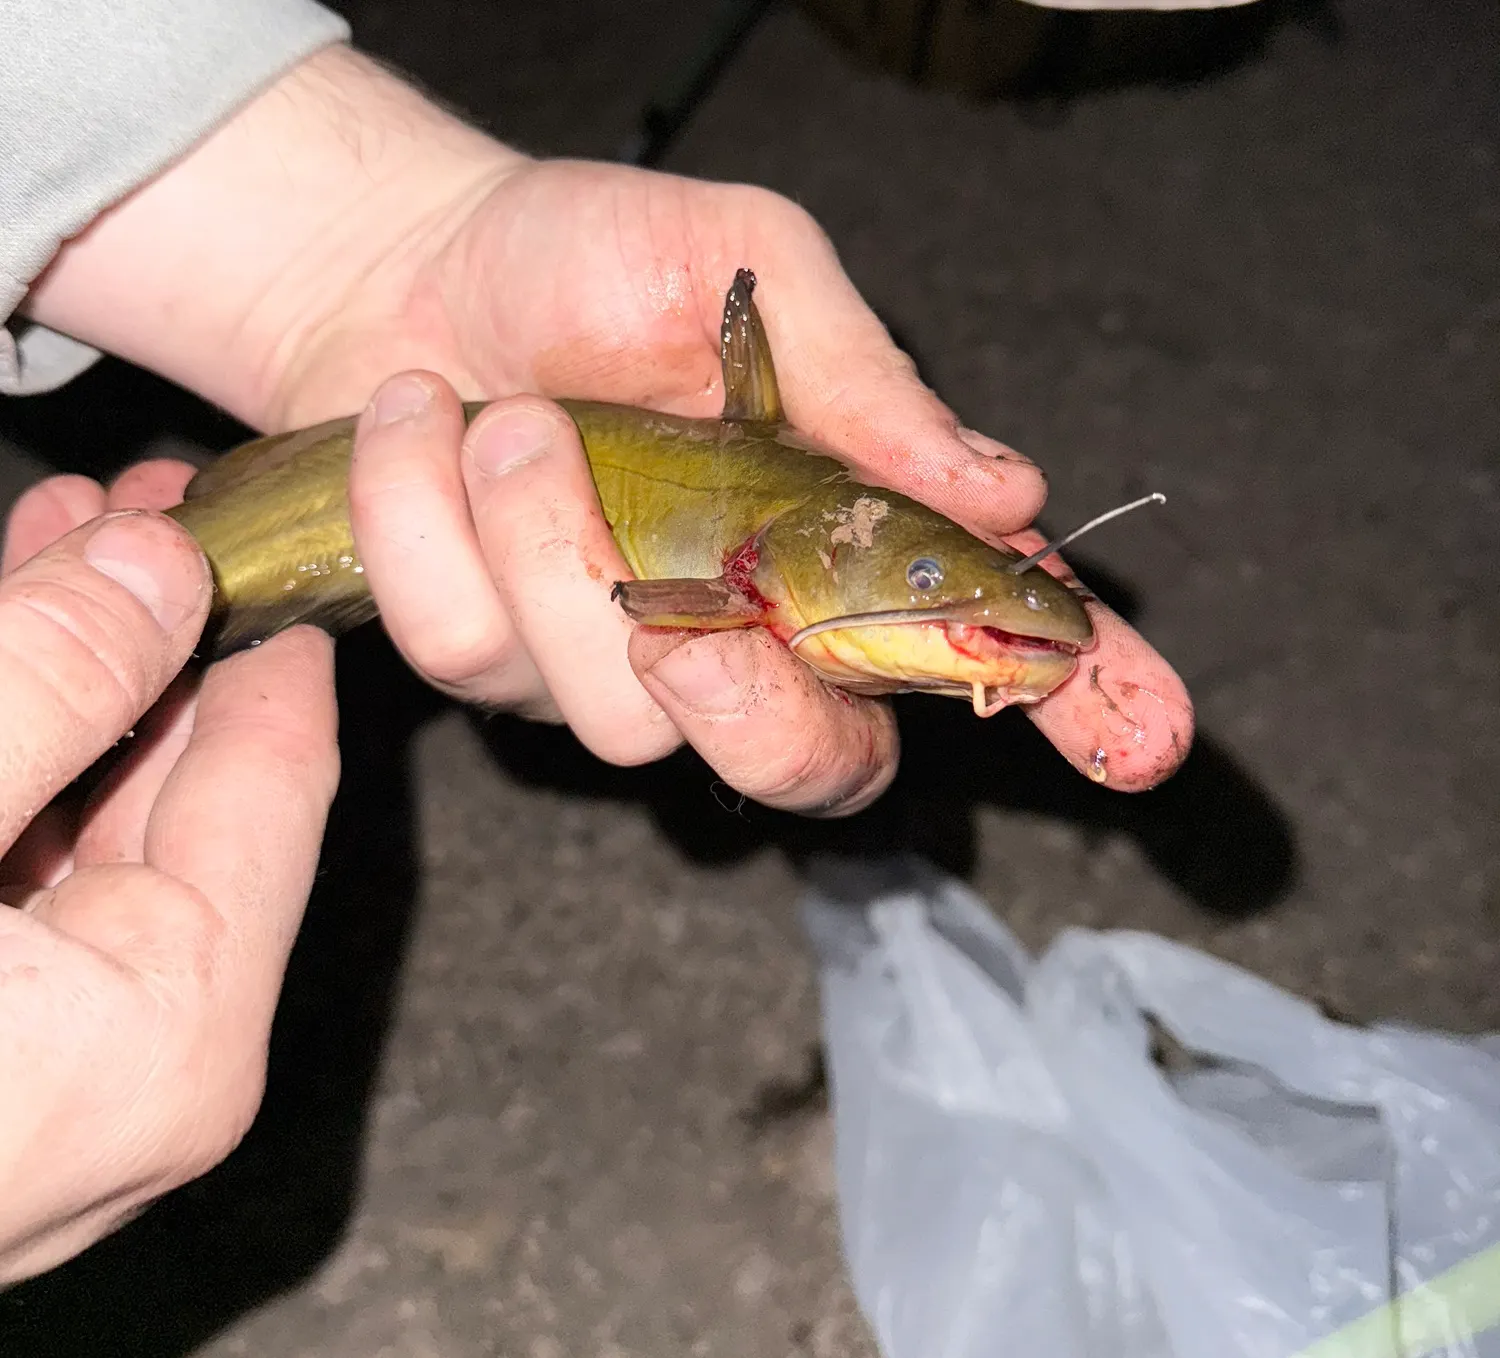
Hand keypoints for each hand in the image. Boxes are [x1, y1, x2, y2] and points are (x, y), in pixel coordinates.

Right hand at [0, 466, 337, 1282]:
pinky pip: (28, 888)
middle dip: (158, 639)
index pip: (280, 782)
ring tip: (64, 547)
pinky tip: (8, 667)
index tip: (250, 527)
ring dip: (78, 687)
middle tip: (137, 512)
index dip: (264, 632)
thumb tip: (153, 571)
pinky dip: (17, 770)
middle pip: (192, 799)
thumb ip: (45, 690)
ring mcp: (66, 1080)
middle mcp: (149, 1070)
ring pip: (99, 834)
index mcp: (174, 1027)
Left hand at [23, 45, 1191, 805]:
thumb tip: (1004, 489)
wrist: (413, 262)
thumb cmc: (592, 259)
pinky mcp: (495, 659)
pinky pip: (471, 650)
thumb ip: (866, 384)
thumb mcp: (752, 269)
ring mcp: (618, 663)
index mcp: (836, 542)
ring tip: (510, 418)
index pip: (978, 645)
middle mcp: (744, 628)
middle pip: (808, 768)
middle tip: (686, 615)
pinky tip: (426, 425)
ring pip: (617, 715)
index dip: (1075, 703)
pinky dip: (431, 519)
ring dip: (548, 544)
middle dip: (745, 706)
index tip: (1146, 738)